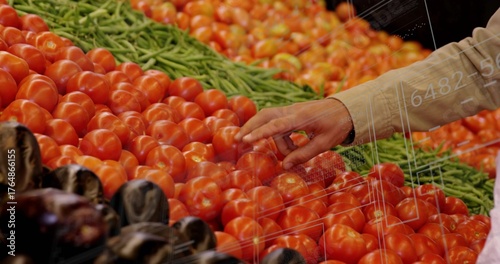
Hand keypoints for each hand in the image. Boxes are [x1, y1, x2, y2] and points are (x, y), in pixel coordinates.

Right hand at [235, 98, 352, 169]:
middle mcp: (292, 111)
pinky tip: (292, 148)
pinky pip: (278, 125)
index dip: (259, 133)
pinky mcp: (291, 114)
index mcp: (301, 118)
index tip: (245, 140)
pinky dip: (279, 137)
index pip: (276, 125)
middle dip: (249, 127)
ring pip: (269, 121)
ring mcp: (290, 111)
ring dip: (268, 136)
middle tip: (237, 140)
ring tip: (286, 154)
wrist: (346, 109)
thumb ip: (303, 155)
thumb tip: (284, 166)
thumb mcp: (324, 144)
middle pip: (264, 116)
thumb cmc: (337, 126)